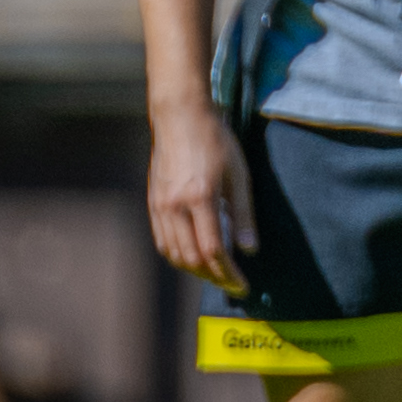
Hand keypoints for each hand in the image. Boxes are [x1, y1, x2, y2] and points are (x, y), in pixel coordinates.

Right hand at [146, 111, 256, 295]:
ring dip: (194, 270)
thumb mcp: (239, 175)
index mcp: (200, 199)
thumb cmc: (215, 141)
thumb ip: (244, 214)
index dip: (228, 273)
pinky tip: (192, 257)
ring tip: (216, 274)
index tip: (242, 284)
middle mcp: (175, 206)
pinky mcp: (153, 202)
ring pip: (173, 253)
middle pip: (191, 258)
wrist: (180, 117)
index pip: (213, 250)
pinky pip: (162, 240)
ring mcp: (160, 205)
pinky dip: (177, 256)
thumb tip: (249, 249)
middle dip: (213, 277)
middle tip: (232, 284)